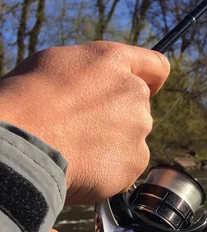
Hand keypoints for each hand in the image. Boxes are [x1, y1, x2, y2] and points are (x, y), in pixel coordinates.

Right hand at [0, 41, 170, 204]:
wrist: (25, 142)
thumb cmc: (28, 100)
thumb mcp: (58, 65)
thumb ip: (94, 73)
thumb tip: (99, 84)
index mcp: (114, 62)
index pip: (156, 66)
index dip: (152, 78)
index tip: (149, 87)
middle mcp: (134, 93)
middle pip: (138, 108)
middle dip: (118, 116)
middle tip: (82, 126)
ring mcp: (139, 128)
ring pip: (132, 138)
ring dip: (113, 143)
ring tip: (77, 147)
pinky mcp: (136, 160)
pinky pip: (126, 165)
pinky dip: (109, 169)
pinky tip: (84, 165)